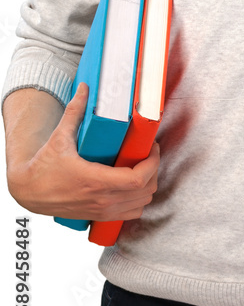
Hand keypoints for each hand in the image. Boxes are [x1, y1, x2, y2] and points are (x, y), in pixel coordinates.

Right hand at [7, 82, 159, 220]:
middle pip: (145, 191)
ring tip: (142, 168)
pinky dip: (138, 201)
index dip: (153, 163)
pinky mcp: (98, 216)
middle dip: (154, 170)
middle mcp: (101, 200)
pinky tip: (133, 186)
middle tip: (149, 154)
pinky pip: (130, 214)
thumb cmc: (43, 167)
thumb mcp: (59, 138)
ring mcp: (101, 211)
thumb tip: (84, 88)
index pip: (138, 179)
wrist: (28, 192)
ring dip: (148, 186)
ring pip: (141, 204)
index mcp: (95, 181)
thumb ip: (74, 112)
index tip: (153, 148)